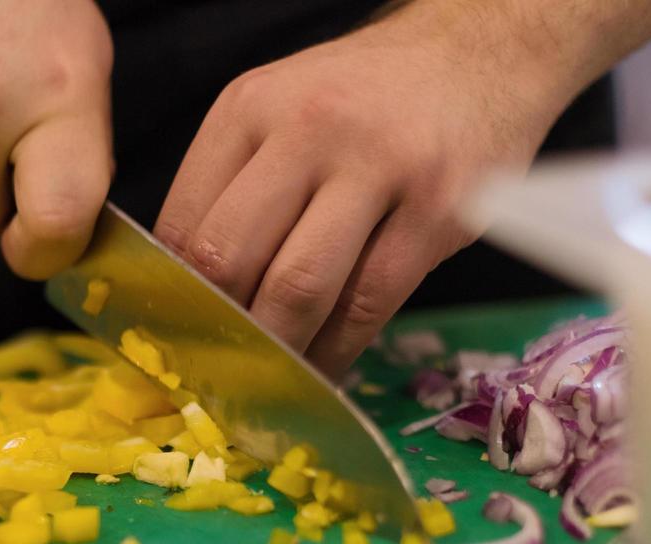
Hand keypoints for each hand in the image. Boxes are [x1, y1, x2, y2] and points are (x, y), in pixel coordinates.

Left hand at [153, 3, 578, 375]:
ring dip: (276, 354)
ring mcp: (378, 168)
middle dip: (215, 334)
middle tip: (212, 377)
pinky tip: (324, 370)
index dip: (168, 300)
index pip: (184, 225)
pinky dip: (338, 350)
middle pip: (231, 259)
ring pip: (299, 289)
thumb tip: (185, 293)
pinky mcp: (438, 210)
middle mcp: (307, 130)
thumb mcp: (280, 111)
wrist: (482, 50)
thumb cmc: (367, 98)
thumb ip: (233, 188)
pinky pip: (370, 303)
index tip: (171, 345)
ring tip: (266, 385)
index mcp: (249, 109)